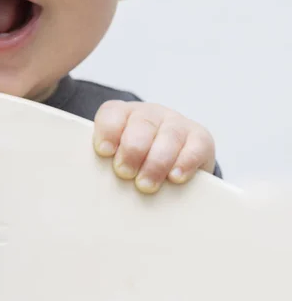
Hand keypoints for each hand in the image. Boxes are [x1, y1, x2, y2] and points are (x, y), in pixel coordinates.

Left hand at [93, 100, 215, 193]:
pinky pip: (195, 147)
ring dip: (156, 163)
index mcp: (123, 115)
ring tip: (146, 184)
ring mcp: (176, 124)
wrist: (172, 161)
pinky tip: (175, 177)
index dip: (108, 131)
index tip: (104, 151)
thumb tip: (100, 185)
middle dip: (132, 151)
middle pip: (141, 126)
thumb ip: (106, 164)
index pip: (112, 114)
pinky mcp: (200, 138)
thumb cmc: (135, 163)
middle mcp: (150, 114)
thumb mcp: (117, 158)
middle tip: (125, 173)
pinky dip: (185, 163)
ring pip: (168, 137)